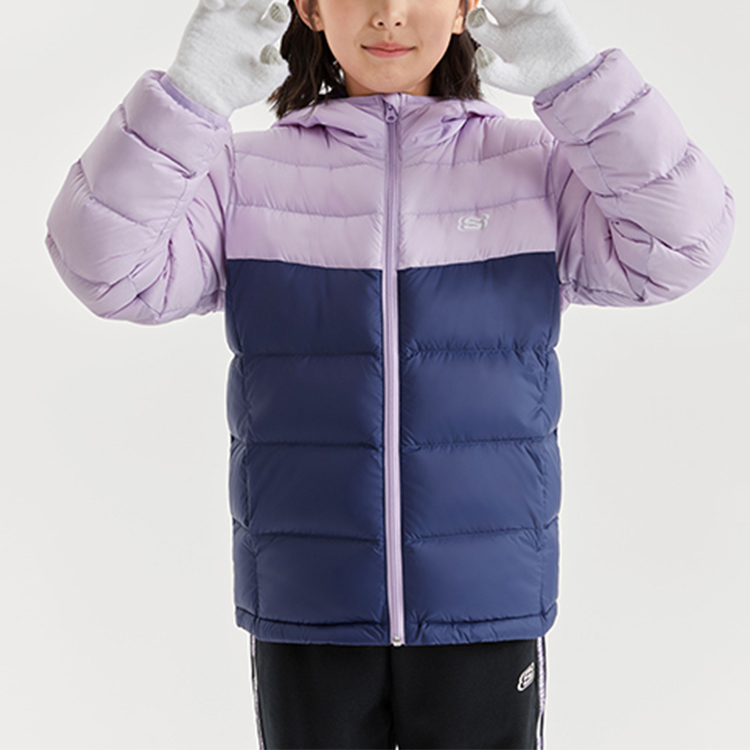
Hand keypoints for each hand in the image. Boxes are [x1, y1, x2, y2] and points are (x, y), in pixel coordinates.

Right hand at [167, 0, 291, 116]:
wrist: (203, 94)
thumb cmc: (234, 93)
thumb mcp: (262, 84)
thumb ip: (277, 71)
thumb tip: (280, 57)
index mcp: (263, 39)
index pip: (279, 16)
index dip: (282, 12)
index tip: (278, 14)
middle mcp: (246, 25)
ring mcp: (226, 18)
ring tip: (235, 2)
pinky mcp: (205, 15)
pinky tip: (216, 6)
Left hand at [466, 0, 596, 96]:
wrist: (566, 77)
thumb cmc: (535, 79)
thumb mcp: (510, 80)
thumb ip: (490, 71)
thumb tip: (480, 52)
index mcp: (495, 38)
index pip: (476, 21)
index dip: (473, 18)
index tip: (479, 21)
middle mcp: (509, 20)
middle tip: (498, 5)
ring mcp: (529, 10)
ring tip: (518, 4)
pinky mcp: (550, 5)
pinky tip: (543, 8)